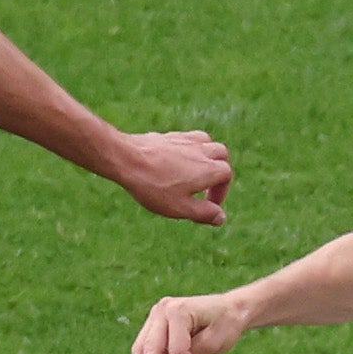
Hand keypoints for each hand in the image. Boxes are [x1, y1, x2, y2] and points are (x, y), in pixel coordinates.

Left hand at [108, 128, 234, 226]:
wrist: (126, 159)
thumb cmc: (153, 186)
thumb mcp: (180, 207)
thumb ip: (203, 213)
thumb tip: (221, 218)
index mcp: (209, 169)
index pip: (226, 176)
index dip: (220, 192)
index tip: (207, 205)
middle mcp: (201, 150)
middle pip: (221, 154)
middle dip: (219, 169)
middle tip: (206, 186)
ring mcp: (184, 140)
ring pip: (205, 142)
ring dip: (206, 155)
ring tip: (194, 171)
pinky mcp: (167, 136)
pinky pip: (186, 139)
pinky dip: (188, 149)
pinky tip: (174, 162)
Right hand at [127, 291, 250, 353]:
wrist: (230, 308)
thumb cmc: (226, 324)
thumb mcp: (213, 343)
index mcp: (178, 311)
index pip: (176, 349)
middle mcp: (162, 310)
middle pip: (150, 348)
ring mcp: (156, 315)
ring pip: (141, 348)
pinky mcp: (155, 324)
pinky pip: (145, 348)